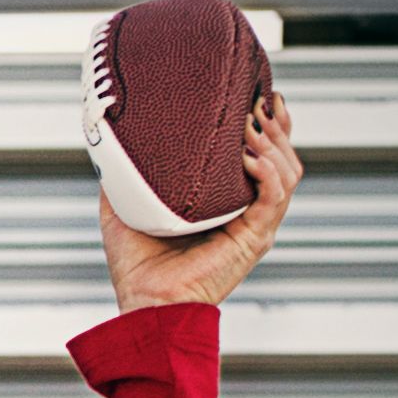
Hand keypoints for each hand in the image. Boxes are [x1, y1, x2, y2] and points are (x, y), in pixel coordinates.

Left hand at [104, 92, 300, 310]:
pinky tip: (251, 158)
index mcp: (228, 203)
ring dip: (274, 143)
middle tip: (261, 101)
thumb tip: (110, 146)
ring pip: (286, 172)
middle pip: (283, 157)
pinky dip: (268, 174)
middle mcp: (249, 211)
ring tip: (253, 125)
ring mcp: (257, 225)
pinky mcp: (255, 239)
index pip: (261, 155)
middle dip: (276, 126)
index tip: (258, 94)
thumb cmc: (136, 266)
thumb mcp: (126, 209)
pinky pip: (273, 198)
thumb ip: (125, 179)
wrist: (144, 303)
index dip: (266, 125)